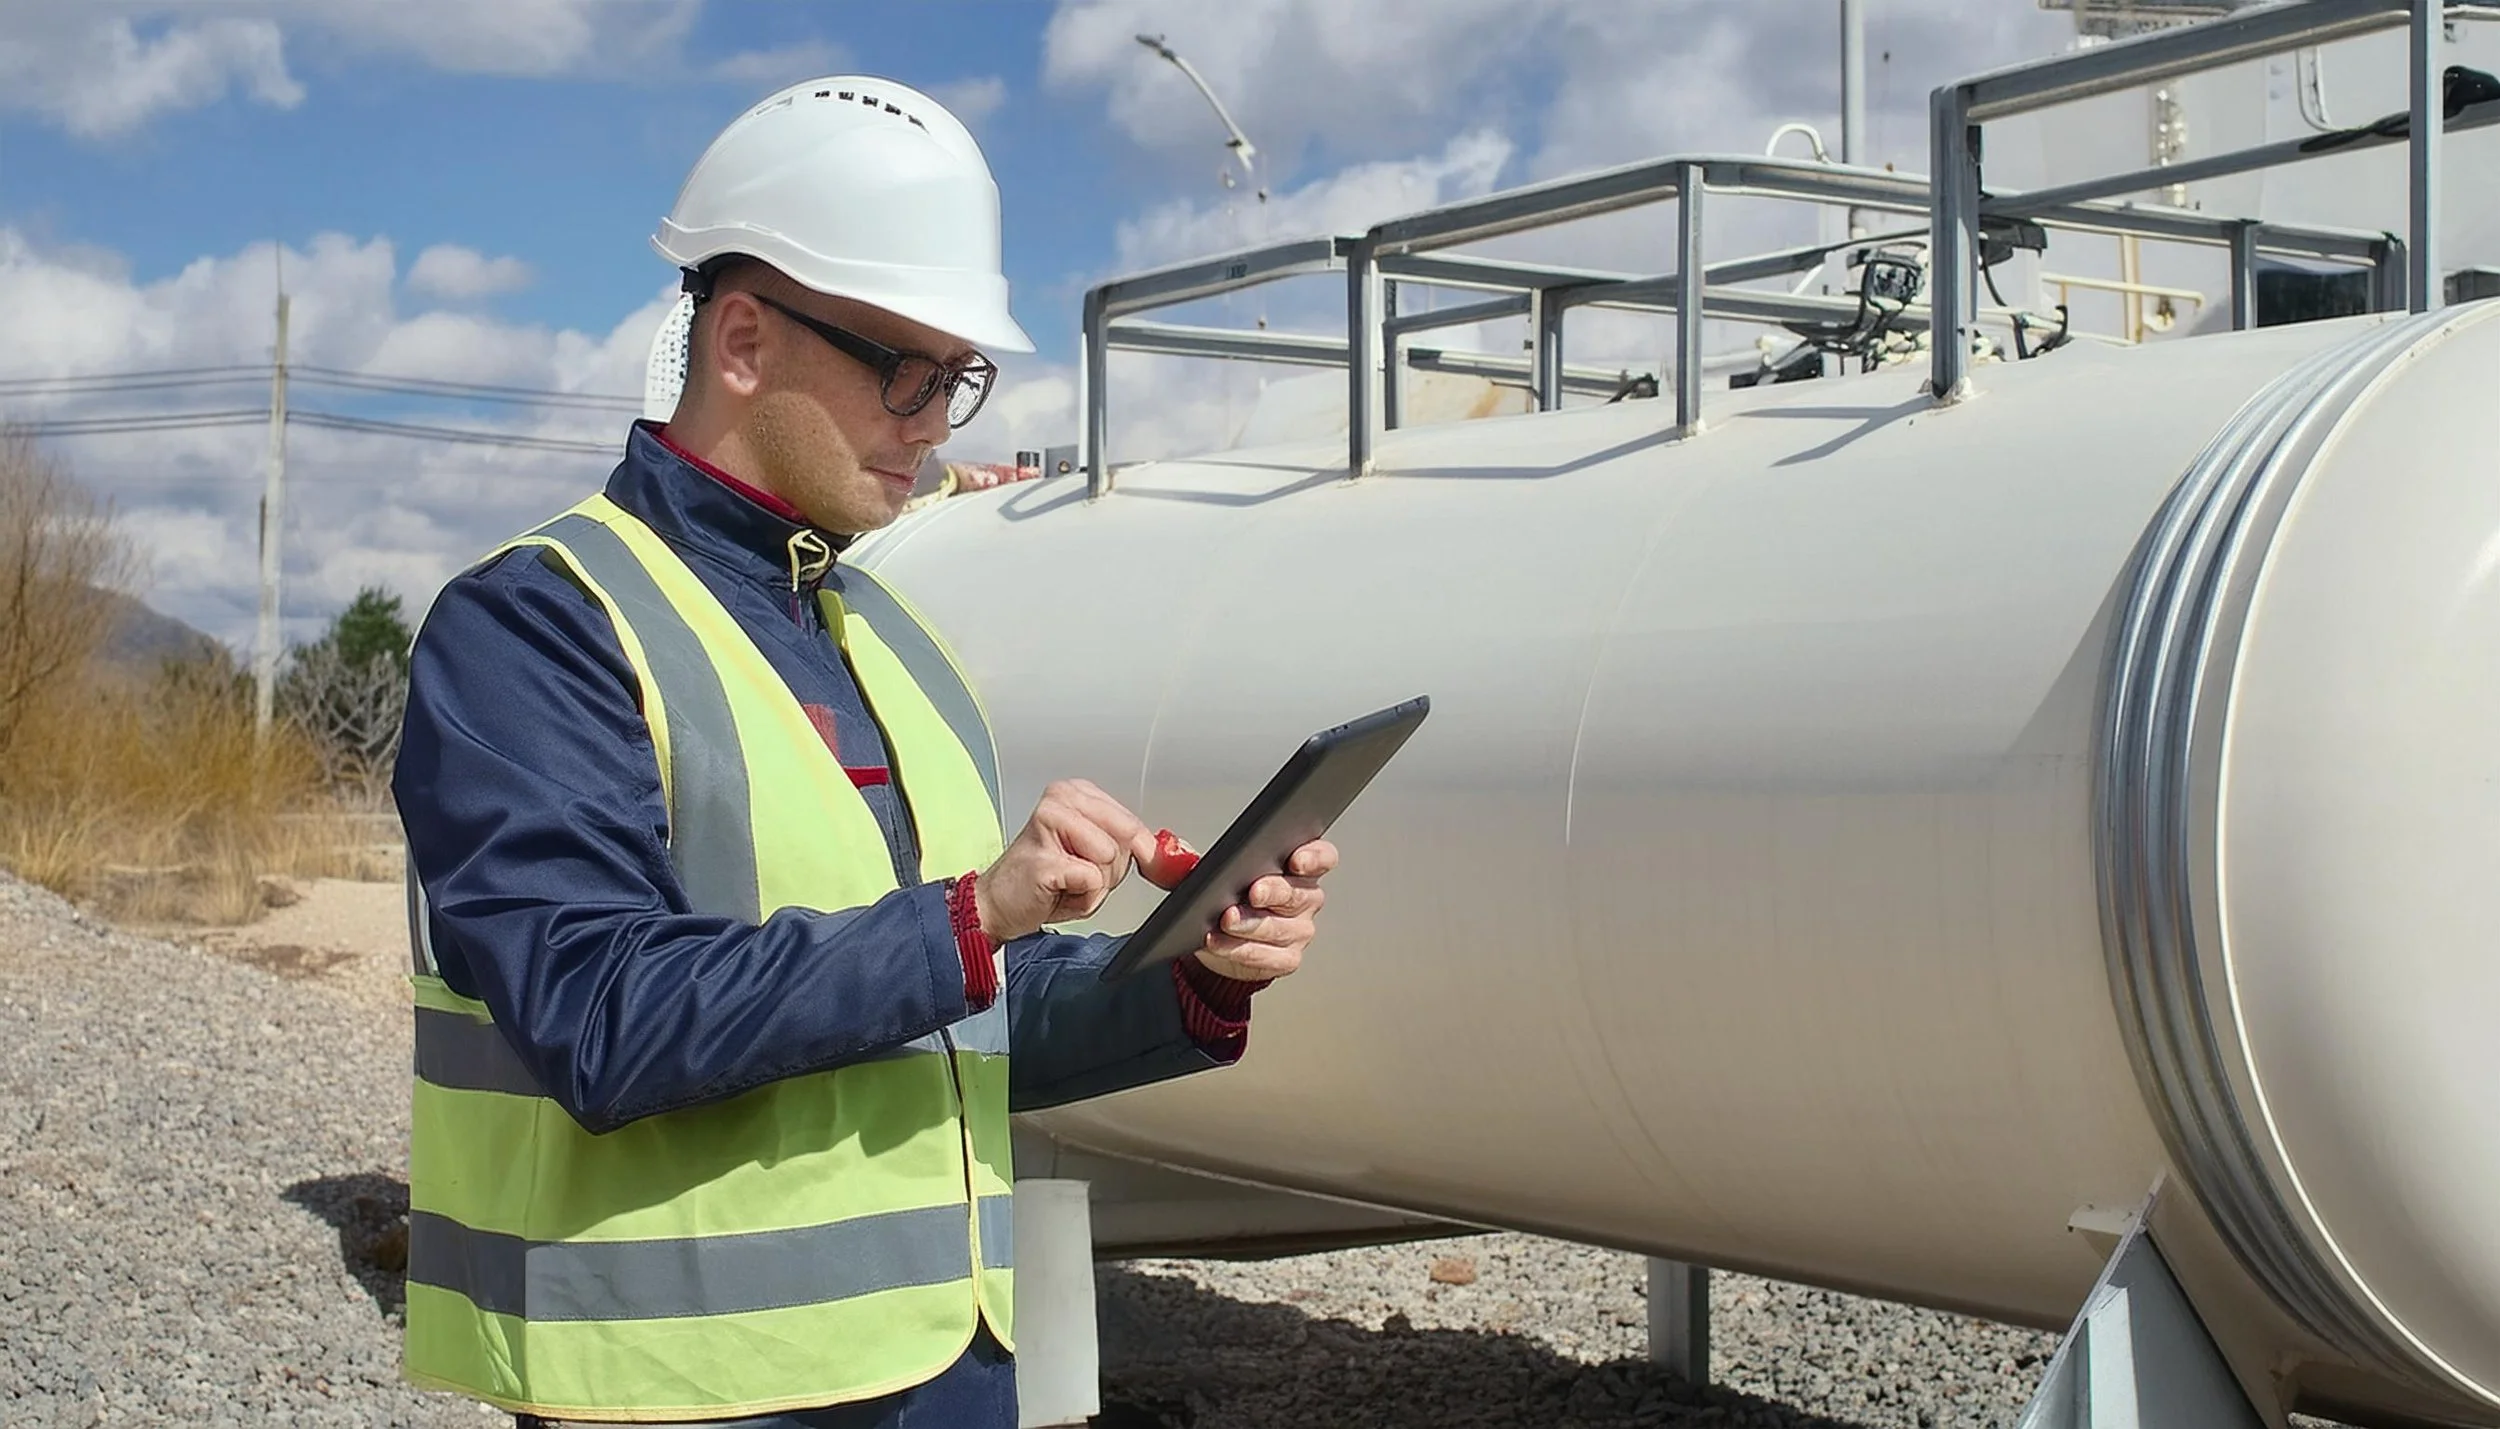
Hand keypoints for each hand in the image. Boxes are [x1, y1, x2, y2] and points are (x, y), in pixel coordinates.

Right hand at [976, 780, 1157, 942]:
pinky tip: (1057, 890)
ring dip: (1094, 886)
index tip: (1133, 867)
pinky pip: (1092, 882)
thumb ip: (1132, 845)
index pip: (1133, 823)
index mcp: (1077, 792)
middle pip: (1125, 839)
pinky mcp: (1044, 858)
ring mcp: (1049, 824)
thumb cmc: (1046, 879)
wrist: (997, 904)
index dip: (1140, 854)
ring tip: (1065, 881)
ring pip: (1110, 860)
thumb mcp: (1096, 855)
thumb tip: (1174, 851)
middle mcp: (1062, 798)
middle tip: (1077, 874)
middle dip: (1110, 871)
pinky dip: (1081, 899)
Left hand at [1191, 838, 1337, 982]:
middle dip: (1275, 891)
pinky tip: (1219, 942)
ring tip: (1226, 920)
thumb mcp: (1201, 872)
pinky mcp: (1286, 959)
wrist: (1215, 942)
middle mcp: (1305, 898)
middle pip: (1300, 892)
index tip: (1296, 859)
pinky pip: (1267, 957)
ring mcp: (1298, 931)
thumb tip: (1165, 850)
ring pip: (1281, 928)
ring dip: (1252, 924)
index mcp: (1295, 867)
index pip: (1321, 857)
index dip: (1314, 856)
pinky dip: (1240, 950)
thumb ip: (1184, 858)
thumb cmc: (1219, 898)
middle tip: (1252, 891)